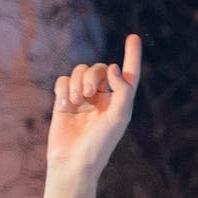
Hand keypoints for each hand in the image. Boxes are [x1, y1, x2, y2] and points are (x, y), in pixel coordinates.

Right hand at [48, 33, 141, 173]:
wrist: (74, 160)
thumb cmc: (101, 143)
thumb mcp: (118, 117)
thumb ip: (122, 91)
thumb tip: (114, 68)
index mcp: (120, 102)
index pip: (128, 74)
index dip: (131, 56)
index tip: (133, 37)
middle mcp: (104, 98)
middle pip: (99, 68)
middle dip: (93, 75)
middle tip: (90, 93)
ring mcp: (84, 98)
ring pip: (80, 71)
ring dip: (78, 81)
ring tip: (77, 100)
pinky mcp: (65, 100)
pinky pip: (63, 80)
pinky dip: (64, 87)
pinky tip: (66, 103)